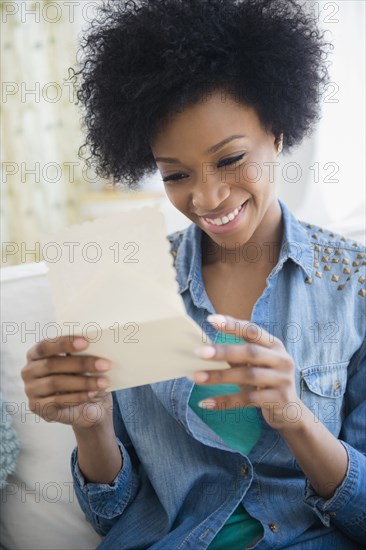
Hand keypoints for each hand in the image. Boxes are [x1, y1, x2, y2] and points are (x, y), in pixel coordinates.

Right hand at [22, 335, 112, 428]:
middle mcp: (29, 371)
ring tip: (103, 382)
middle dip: (80, 363)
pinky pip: (58, 401)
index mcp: (36, 354)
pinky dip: (78, 396)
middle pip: (52, 364)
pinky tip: (93, 394)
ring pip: (56, 383)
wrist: (87, 407)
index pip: (46, 345)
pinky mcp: (38, 407)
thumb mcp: (82, 363)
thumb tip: (97, 345)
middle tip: (104, 364)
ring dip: (83, 382)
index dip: (64, 343)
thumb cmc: (81, 377)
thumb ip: (81, 353)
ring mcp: (31, 390)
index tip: (86, 342)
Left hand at [190, 314, 301, 431]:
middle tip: (198, 352)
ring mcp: (282, 380)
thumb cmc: (265, 382)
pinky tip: (206, 403)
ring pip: (248, 376)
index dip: (232, 325)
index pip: (252, 330)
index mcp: (274, 345)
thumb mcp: (255, 365)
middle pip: (250, 352)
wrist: (290, 411)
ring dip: (219, 376)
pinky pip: (247, 399)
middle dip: (223, 351)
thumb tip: (205, 349)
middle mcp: (281, 359)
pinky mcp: (278, 400)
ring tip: (196, 377)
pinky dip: (225, 401)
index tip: (211, 319)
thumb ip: (237, 355)